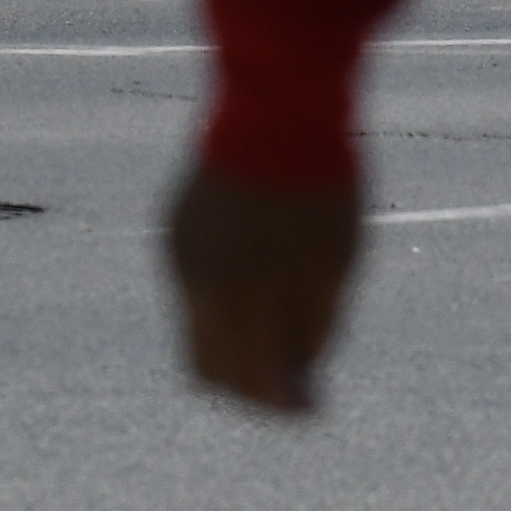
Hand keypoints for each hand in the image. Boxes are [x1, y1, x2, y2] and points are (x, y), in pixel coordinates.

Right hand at [164, 165, 360, 416]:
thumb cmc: (321, 187)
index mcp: (244, 296)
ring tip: (282, 315)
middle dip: (250, 386)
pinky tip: (258, 268)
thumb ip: (315, 330)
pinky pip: (195, 288)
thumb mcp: (336, 265)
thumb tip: (301, 386)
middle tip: (293, 378)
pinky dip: (224, 299)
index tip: (312, 407)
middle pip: (210, 372)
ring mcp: (181, 257)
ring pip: (197, 332)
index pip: (252, 383)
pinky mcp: (174, 233)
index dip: (284, 405)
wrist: (276, 103)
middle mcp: (200, 284)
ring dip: (234, 343)